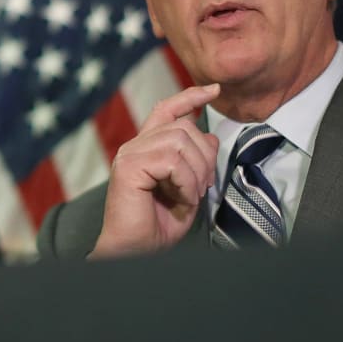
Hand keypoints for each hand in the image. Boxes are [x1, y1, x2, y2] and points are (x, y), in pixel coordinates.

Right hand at [90, 84, 220, 257]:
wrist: (133, 250)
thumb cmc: (156, 225)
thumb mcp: (187, 188)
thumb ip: (195, 161)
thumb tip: (209, 136)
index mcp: (146, 148)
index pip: (167, 109)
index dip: (190, 96)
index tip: (214, 91)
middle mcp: (135, 146)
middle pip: (183, 127)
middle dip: (205, 156)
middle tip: (203, 187)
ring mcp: (129, 154)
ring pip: (180, 141)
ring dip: (196, 172)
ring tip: (191, 196)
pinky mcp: (128, 167)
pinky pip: (173, 161)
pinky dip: (186, 183)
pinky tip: (182, 200)